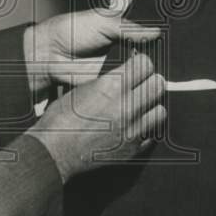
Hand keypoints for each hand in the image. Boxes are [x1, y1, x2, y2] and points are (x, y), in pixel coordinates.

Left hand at [22, 8, 160, 96]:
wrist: (51, 53)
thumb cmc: (72, 30)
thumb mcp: (103, 20)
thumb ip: (129, 27)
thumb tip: (156, 32)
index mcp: (123, 31)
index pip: (148, 36)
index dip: (157, 40)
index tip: (169, 42)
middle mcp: (124, 50)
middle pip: (148, 56)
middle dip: (153, 57)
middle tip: (161, 58)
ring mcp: (118, 68)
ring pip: (140, 72)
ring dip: (145, 72)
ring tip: (152, 69)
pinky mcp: (111, 84)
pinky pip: (126, 85)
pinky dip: (132, 84)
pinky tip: (140, 81)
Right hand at [27, 52, 166, 182]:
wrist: (55, 151)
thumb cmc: (62, 118)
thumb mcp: (83, 89)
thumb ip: (109, 81)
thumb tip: (128, 73)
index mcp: (111, 86)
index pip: (146, 64)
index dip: (142, 64)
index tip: (138, 67)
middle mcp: (126, 106)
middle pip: (158, 84)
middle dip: (151, 82)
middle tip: (143, 85)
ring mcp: (132, 129)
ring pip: (160, 110)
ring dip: (151, 107)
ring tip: (141, 107)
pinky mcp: (133, 149)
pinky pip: (152, 134)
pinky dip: (145, 129)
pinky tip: (133, 126)